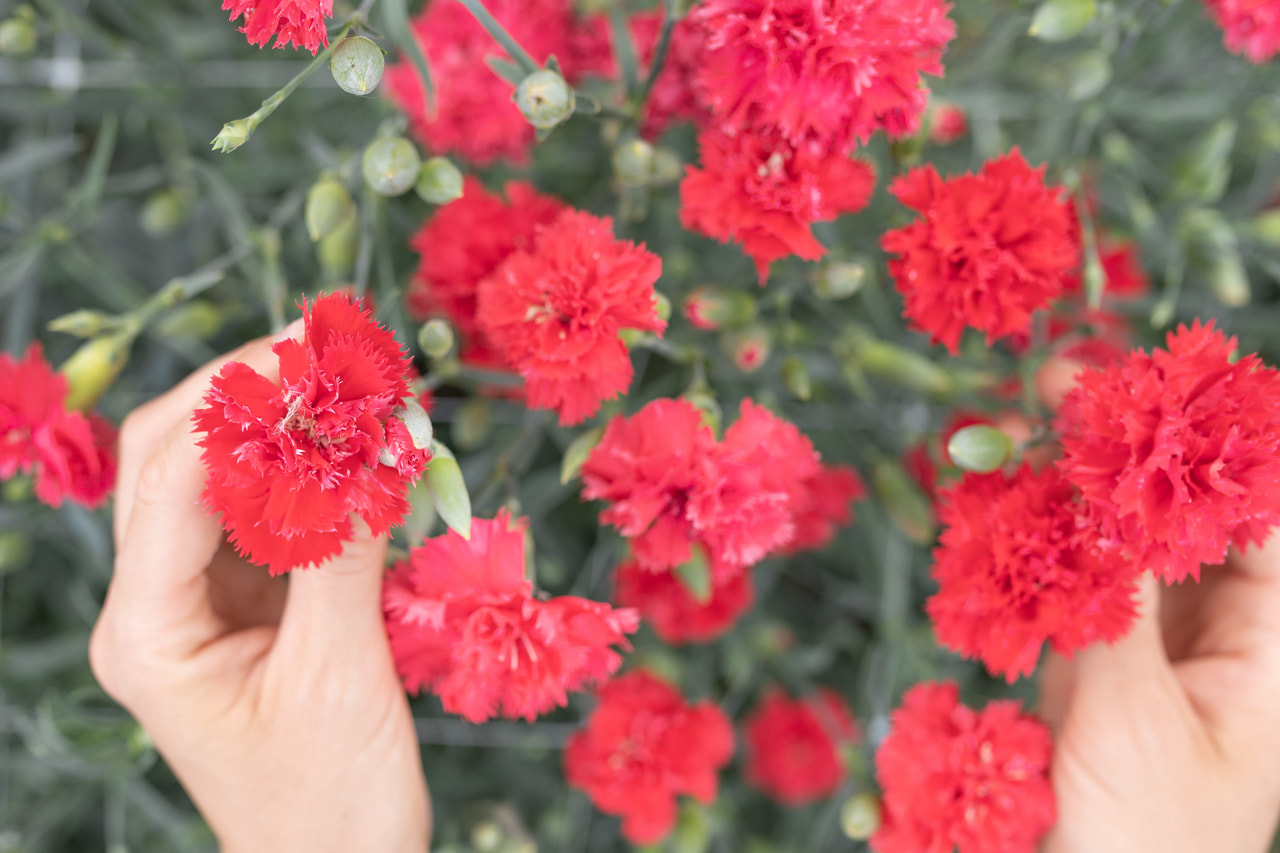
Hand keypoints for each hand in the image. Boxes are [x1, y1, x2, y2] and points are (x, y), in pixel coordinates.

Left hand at [90, 327, 430, 852]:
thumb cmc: (331, 801)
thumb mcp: (341, 674)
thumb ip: (343, 551)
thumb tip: (366, 441)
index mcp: (148, 632)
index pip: (171, 480)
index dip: (239, 401)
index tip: (315, 348)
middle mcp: (155, 608)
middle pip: (174, 461)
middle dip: (246, 394)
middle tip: (330, 346)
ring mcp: (198, 605)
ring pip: (221, 480)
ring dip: (284, 426)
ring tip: (356, 384)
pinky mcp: (246, 607)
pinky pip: (268, 515)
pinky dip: (313, 473)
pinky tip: (362, 447)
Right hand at [1037, 357, 1279, 852]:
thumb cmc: (1139, 843)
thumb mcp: (1134, 719)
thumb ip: (1117, 602)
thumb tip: (1102, 495)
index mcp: (1272, 656)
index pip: (1262, 521)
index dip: (1213, 445)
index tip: (1152, 386)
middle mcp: (1221, 640)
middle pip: (1184, 516)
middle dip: (1127, 449)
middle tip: (1061, 385)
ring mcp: (1151, 649)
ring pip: (1120, 543)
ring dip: (1069, 487)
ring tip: (1015, 429)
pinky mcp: (1092, 666)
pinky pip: (1071, 582)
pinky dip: (1035, 541)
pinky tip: (998, 501)